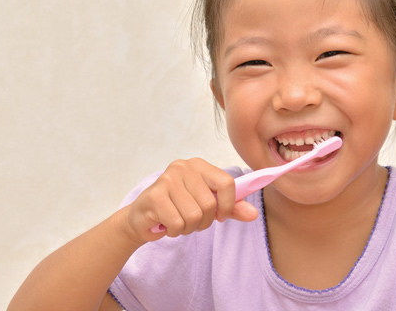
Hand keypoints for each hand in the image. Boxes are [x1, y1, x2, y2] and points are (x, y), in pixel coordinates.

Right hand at [121, 158, 258, 242]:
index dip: (227, 205)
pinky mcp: (155, 195)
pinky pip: (177, 222)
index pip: (227, 183)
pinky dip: (174, 231)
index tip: (220, 216)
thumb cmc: (178, 208)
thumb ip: (231, 208)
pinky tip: (166, 224)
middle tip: (191, 221)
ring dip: (188, 227)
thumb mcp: (208, 207)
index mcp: (200, 165)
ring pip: (194, 215)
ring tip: (178, 221)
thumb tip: (253, 214)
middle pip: (210, 204)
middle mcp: (184, 167)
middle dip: (203, 222)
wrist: (142, 218)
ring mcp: (168, 179)